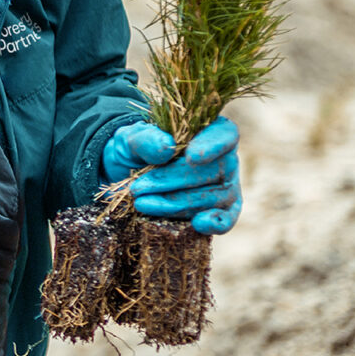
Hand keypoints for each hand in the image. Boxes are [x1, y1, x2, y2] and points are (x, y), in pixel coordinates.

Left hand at [102, 117, 241, 234]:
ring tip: (141, 203)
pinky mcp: (221, 212)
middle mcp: (225, 159)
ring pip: (211, 197)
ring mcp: (226, 187)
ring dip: (175, 203)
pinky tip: (198, 224)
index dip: (212, 145)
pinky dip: (215, 223)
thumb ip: (146, 139)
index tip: (192, 156)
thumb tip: (166, 147)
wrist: (127, 179)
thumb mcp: (131, 139)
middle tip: (138, 188)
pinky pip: (227, 219)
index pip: (223, 135)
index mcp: (210, 131)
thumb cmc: (136, 152)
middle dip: (173, 180)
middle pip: (213, 171)